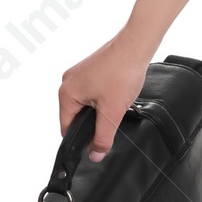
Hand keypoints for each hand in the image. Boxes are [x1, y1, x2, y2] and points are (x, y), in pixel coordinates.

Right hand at [57, 29, 152, 160]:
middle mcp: (67, 82)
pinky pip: (91, 92)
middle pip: (76, 116)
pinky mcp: (89, 69)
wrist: (135, 46)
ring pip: (85, 104)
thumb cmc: (121, 72)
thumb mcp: (112, 113)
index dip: (82, 140)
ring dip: (100, 110)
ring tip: (116, 103)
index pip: (67, 128)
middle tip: (112, 118)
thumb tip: (95, 155)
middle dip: (94, 122)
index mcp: (66, 94)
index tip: (97, 144)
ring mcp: (78, 74)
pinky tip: (116, 95)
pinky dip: (103, 98)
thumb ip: (103, 137)